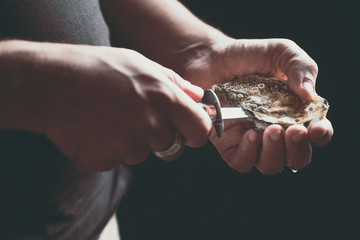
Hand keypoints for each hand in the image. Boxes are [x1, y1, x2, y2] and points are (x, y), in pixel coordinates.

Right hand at [21, 42, 210, 170]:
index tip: (191, 134)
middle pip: (172, 148)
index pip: (199, 130)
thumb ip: (174, 83)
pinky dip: (109, 148)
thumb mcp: (141, 63)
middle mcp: (149, 125)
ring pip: (141, 154)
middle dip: (162, 139)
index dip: (198, 134)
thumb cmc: (98, 68)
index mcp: (163, 98)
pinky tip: (95, 128)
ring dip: (132, 141)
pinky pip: (116, 159)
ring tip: (110, 117)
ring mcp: (125, 146)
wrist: (50, 83)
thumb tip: (197, 97)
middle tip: (139, 119)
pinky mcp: (104, 160)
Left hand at [182, 38, 332, 173]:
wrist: (211, 58)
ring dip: (275, 154)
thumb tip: (309, 94)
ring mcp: (251, 139)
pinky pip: (241, 163)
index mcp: (293, 112)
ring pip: (270, 165)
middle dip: (298, 150)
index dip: (320, 136)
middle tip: (293, 131)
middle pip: (295, 158)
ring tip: (270, 129)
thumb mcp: (281, 52)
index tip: (316, 128)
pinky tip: (248, 134)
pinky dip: (248, 155)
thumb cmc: (248, 55)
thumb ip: (301, 67)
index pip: (314, 134)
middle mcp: (274, 130)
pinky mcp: (228, 143)